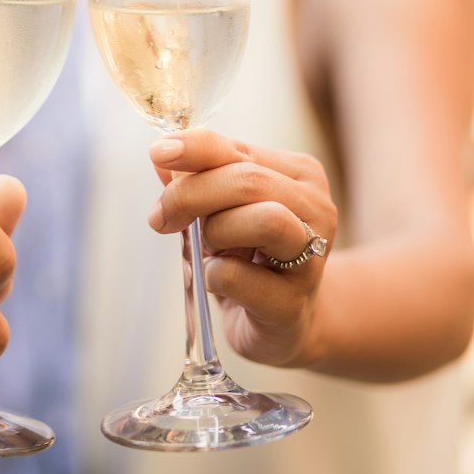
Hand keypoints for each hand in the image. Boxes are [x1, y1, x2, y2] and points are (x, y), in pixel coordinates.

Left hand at [148, 130, 336, 368]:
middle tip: (162, 217)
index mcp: (298, 175)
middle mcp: (316, 208)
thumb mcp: (222, 211)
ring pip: (266, 220)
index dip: (194, 148)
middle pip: (249, 180)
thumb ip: (197, 181)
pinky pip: (238, 276)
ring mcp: (312, 257)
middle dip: (192, 194)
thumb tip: (162, 159)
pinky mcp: (292, 304)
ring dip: (217, 231)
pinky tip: (218, 281)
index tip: (157, 154)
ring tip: (210, 249)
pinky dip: (213, 275)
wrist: (283, 324)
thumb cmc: (250, 258)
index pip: (239, 148)